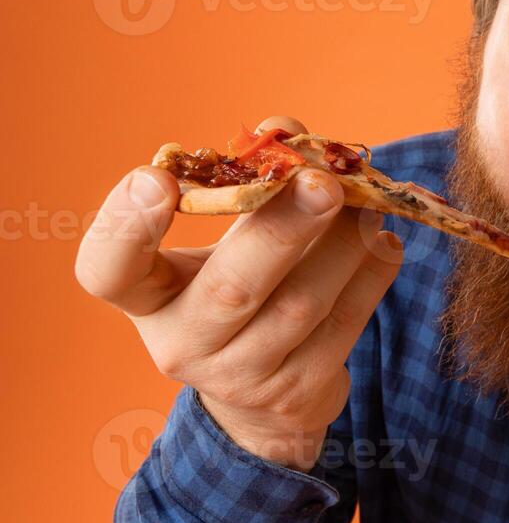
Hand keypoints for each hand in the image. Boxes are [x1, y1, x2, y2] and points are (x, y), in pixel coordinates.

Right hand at [75, 116, 402, 469]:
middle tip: (324, 182)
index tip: (156, 177)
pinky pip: (343, 325)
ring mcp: (240, 376)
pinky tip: (384, 242)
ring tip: (369, 204)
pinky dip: (371, 276)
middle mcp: (182, 344)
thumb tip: (285, 129)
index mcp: (147, 297)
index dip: (124, 225)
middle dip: (283, 228)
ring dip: (344, 245)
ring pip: (300, 305)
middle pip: (230, 287)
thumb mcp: (226, 239)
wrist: (268, 389)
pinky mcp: (296, 393)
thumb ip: (249, 181)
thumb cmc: (240, 283)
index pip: (108, 269)